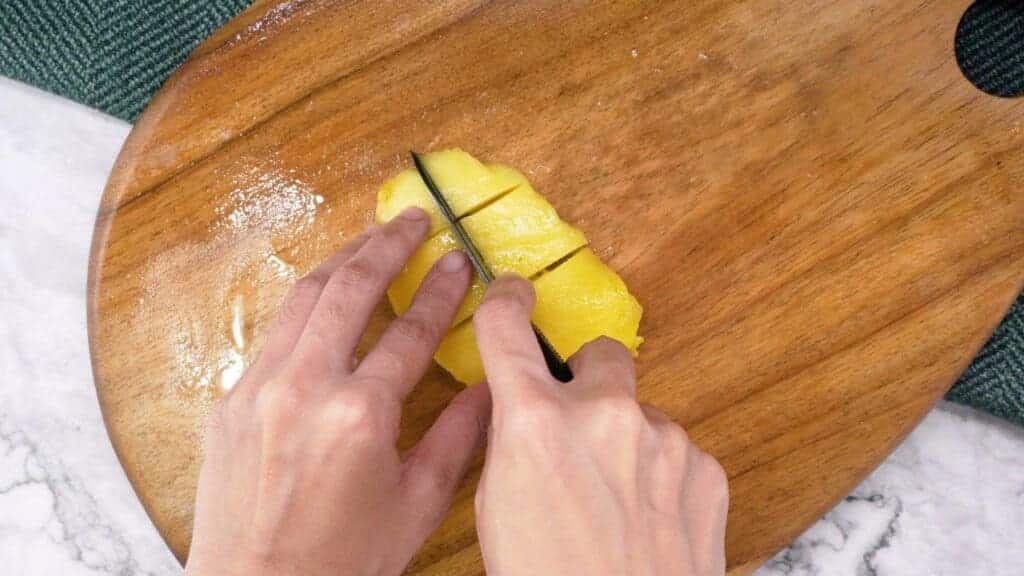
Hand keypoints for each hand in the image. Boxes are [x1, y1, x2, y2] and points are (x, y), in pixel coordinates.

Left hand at [184, 207, 491, 575]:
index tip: (458, 263)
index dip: (440, 292)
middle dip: (387, 246)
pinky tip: (326, 291)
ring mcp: (260, 388)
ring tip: (371, 236)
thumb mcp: (416, 505)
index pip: (411, 332)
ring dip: (342, 259)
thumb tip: (491, 389)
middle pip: (351, 290)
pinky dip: (306, 300)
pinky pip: (276, 330)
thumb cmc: (341, 563)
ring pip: (304, 297)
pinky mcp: (232, 399)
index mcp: (359, 417)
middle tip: (414, 218)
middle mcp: (305, 389)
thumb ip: (457, 438)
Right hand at [472, 276, 728, 575]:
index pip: (509, 330)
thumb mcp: (496, 508)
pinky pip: (675, 448)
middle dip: (587, 380)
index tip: (512, 293)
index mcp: (536, 425)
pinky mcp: (706, 466)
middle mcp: (604, 416)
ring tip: (616, 500)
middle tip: (578, 425)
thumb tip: (522, 407)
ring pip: (639, 410)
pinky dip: (661, 471)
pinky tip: (649, 516)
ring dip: (625, 437)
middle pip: (600, 352)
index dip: (506, 302)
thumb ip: (512, 441)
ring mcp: (664, 438)